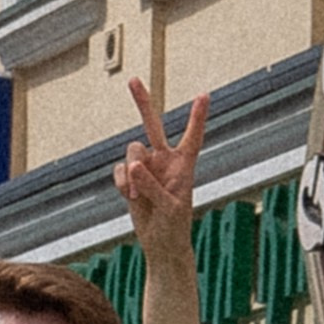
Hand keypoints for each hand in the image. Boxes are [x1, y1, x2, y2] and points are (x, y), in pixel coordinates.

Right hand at [117, 78, 207, 261]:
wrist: (161, 244)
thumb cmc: (175, 227)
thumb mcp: (169, 208)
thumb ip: (152, 186)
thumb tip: (134, 165)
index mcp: (184, 166)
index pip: (192, 137)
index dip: (197, 117)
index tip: (204, 95)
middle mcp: (165, 161)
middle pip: (152, 126)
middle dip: (142, 104)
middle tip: (132, 80)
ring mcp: (147, 168)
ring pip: (131, 152)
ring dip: (130, 174)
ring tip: (137, 196)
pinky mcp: (131, 178)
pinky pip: (119, 169)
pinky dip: (121, 183)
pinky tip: (130, 197)